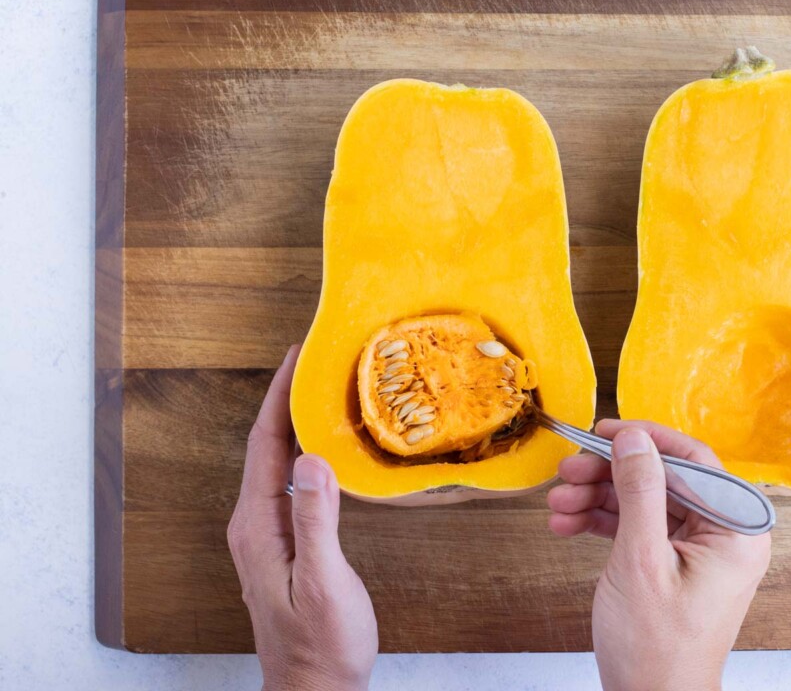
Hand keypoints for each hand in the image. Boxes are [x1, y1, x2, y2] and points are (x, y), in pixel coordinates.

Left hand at [227, 346, 377, 690]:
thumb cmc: (322, 646)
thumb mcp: (324, 583)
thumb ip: (316, 521)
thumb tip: (311, 459)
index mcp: (258, 527)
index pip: (265, 445)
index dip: (280, 397)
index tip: (298, 356)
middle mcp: (254, 525)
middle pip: (266, 446)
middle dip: (286, 398)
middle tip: (314, 359)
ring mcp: (266, 536)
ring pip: (277, 462)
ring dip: (295, 423)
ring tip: (321, 389)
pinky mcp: (283, 544)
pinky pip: (289, 483)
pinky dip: (304, 452)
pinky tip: (325, 446)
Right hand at [547, 419, 770, 690]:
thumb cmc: (657, 649)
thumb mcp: (641, 561)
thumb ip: (639, 492)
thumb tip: (633, 438)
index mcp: (736, 530)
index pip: (694, 460)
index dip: (646, 439)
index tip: (605, 430)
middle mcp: (725, 535)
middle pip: (663, 478)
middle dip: (610, 474)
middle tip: (568, 470)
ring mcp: (699, 551)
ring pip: (645, 501)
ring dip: (598, 497)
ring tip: (558, 503)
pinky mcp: (675, 564)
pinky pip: (639, 527)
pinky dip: (603, 522)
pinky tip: (567, 523)